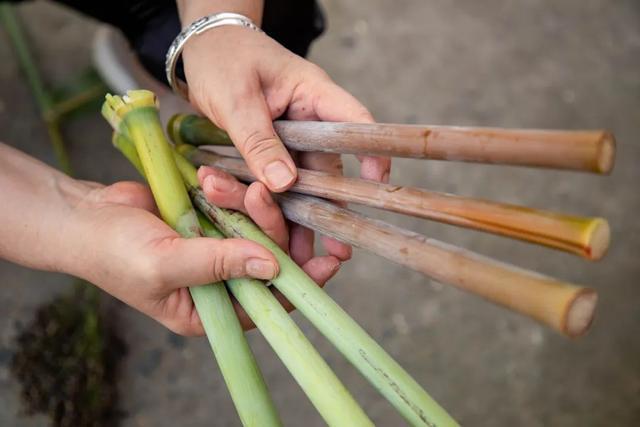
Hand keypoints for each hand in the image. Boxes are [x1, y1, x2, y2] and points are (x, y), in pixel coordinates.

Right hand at [68, 179, 340, 334]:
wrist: (83, 215)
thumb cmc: (112, 251)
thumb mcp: (164, 263)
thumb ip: (219, 264)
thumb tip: (273, 267)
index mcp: (212, 310)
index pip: (268, 303)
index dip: (300, 283)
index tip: (329, 260)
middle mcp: (220, 283)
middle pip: (268, 258)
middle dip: (267, 225)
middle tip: (257, 193)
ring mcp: (216, 248)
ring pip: (254, 227)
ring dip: (243, 201)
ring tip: (214, 181)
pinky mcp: (210, 221)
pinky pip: (235, 205)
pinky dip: (228, 190)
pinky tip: (210, 175)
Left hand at [182, 24, 390, 273]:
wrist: (199, 51)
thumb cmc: (221, 59)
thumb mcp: (236, 99)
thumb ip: (258, 141)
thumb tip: (284, 184)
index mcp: (312, 95)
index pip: (354, 123)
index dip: (371, 154)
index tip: (377, 186)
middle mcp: (309, 120)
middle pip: (328, 167)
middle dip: (331, 210)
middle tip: (340, 250)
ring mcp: (290, 138)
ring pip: (301, 183)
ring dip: (300, 218)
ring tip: (305, 257)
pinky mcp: (270, 151)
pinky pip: (273, 182)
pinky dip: (268, 205)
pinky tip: (269, 234)